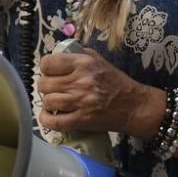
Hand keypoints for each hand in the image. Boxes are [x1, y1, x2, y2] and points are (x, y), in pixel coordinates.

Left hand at [36, 46, 159, 137]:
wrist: (134, 106)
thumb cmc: (117, 82)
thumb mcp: (100, 61)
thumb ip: (80, 55)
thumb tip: (60, 54)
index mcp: (84, 63)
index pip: (48, 63)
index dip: (46, 68)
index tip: (51, 72)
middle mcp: (80, 81)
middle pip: (44, 83)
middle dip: (46, 86)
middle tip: (54, 88)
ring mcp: (80, 101)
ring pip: (47, 101)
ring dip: (49, 102)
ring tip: (57, 102)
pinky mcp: (81, 120)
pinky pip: (53, 121)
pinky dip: (47, 119)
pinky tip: (51, 116)